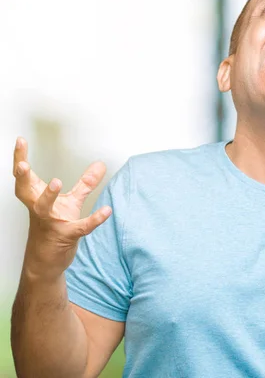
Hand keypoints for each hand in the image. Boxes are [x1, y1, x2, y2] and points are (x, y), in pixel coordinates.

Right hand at [13, 137, 111, 278]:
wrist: (46, 261)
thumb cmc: (55, 227)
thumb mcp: (71, 202)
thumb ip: (85, 183)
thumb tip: (100, 164)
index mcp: (37, 198)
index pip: (25, 176)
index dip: (20, 158)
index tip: (20, 140)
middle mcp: (40, 209)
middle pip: (25, 191)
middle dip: (22, 177)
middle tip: (22, 164)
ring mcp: (51, 223)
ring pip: (44, 209)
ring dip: (48, 196)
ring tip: (56, 181)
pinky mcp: (66, 236)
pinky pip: (80, 228)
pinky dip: (94, 220)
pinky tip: (106, 211)